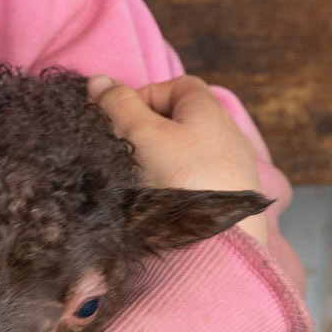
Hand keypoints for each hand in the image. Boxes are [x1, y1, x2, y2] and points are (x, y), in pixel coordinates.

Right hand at [85, 74, 269, 247]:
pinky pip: (195, 187)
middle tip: (125, 154)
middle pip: (181, 123)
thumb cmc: (179, 182)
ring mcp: (232, 176)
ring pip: (186, 158)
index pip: (177, 86)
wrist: (216, 250)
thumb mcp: (140, 134)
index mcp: (212, 113)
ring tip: (137, 186)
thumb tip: (99, 81)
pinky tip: (158, 209)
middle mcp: (229, 140)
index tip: (122, 120)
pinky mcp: (228, 208)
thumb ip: (118, 105)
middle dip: (148, 134)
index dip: (145, 95)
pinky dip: (174, 192)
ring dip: (158, 166)